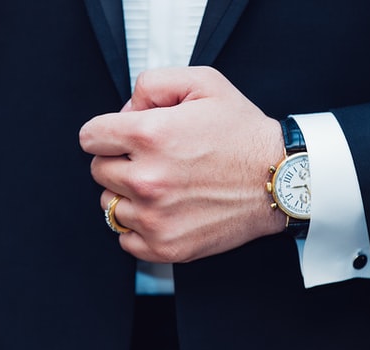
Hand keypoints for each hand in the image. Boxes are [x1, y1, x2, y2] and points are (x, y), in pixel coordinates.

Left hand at [79, 66, 286, 262]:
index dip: (107, 132)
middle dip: (119, 161)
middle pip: (98, 171)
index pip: (90, 137)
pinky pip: (125, 239)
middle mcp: (147, 179)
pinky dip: (138, 227)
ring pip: (110, 205)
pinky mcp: (166, 246)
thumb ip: (153, 83)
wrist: (279, 181)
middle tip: (152, 160)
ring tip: (162, 187)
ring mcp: (155, 218)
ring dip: (128, 195)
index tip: (123, 138)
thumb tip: (125, 110)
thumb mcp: (204, 83)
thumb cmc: (244, 135)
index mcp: (150, 135)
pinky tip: (163, 212)